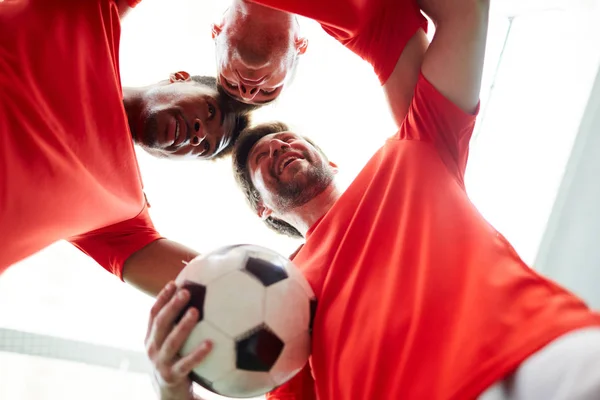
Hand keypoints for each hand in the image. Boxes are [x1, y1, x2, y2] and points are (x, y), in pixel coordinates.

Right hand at [145, 281, 211, 399]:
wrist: (168, 396)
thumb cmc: (175, 362)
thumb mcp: (172, 344)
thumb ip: (180, 325)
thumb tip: (204, 297)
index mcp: (151, 338)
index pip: (153, 314)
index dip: (162, 298)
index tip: (173, 283)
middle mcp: (153, 349)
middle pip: (160, 324)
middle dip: (171, 306)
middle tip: (185, 291)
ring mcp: (161, 363)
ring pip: (171, 342)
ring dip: (183, 326)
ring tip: (195, 311)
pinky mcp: (172, 377)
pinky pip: (186, 363)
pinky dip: (197, 353)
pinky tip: (211, 343)